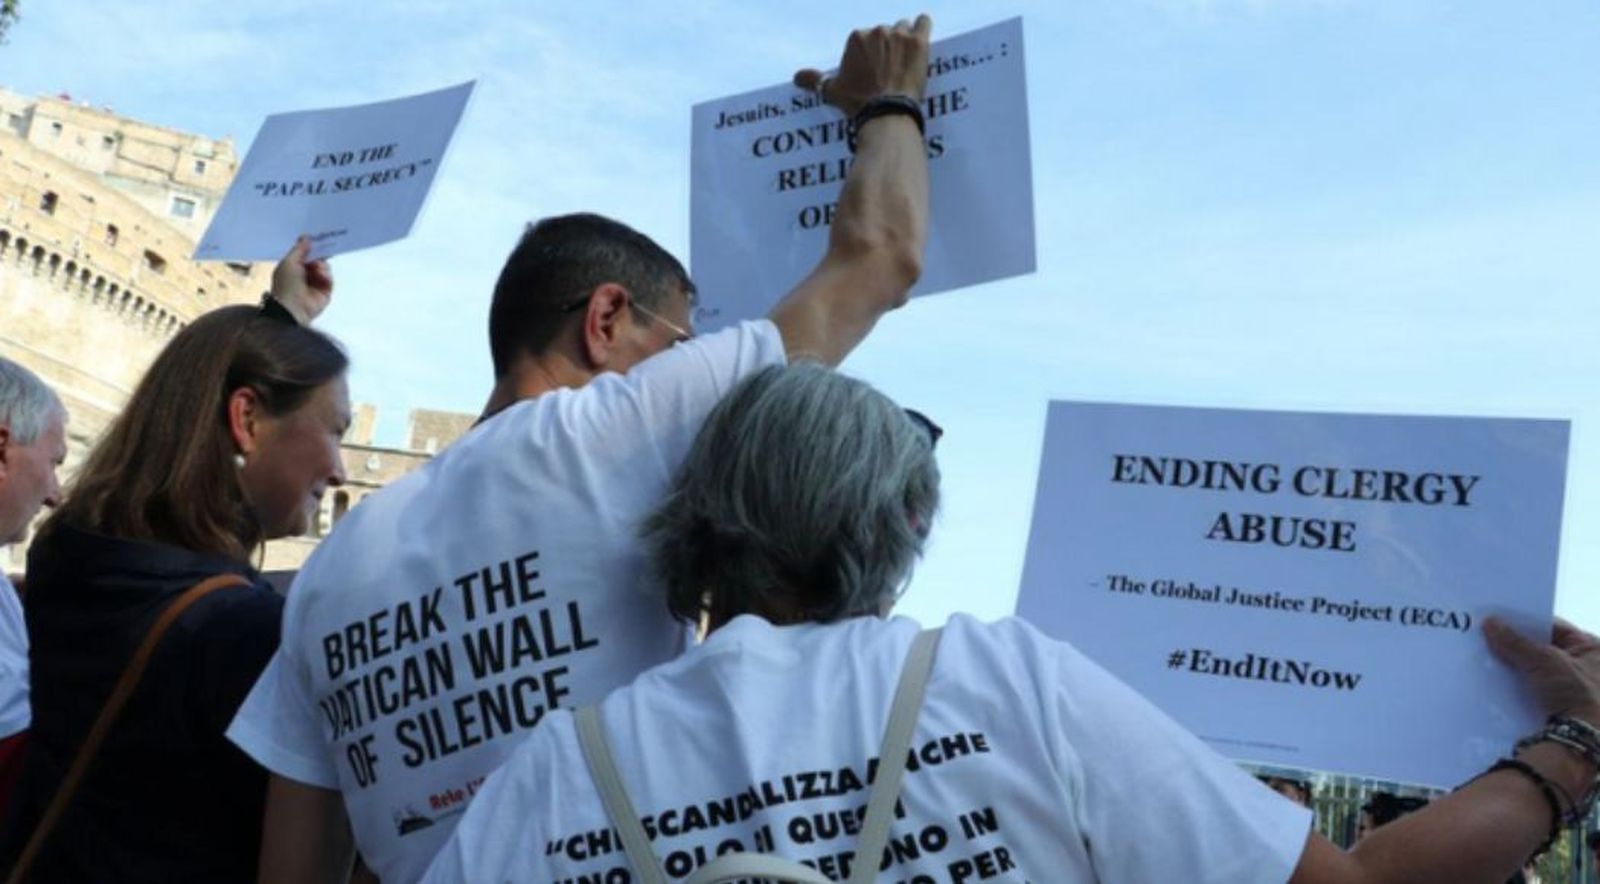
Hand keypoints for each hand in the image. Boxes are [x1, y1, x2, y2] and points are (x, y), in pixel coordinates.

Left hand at [270, 236, 332, 324]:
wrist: (293, 308)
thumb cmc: (286, 284)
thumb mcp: (289, 262)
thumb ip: (299, 249)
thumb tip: (306, 237)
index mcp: (291, 268)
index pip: (304, 255)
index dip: (310, 247)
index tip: (317, 239)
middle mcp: (303, 275)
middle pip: (316, 260)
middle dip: (320, 255)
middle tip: (325, 248)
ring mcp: (315, 284)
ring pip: (324, 268)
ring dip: (322, 266)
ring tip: (317, 269)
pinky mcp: (325, 292)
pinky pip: (329, 279)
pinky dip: (326, 276)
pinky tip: (321, 276)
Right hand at [794, 14, 931, 117]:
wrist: (886, 111)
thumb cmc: (858, 101)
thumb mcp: (832, 90)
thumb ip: (815, 80)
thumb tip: (797, 78)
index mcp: (856, 37)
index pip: (865, 38)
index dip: (870, 54)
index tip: (874, 69)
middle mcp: (877, 31)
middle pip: (885, 32)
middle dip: (887, 47)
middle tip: (890, 68)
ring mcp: (900, 35)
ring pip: (904, 27)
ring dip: (905, 39)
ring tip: (906, 59)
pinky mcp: (919, 42)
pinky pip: (924, 22)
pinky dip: (922, 28)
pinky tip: (921, 39)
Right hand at [1485, 616, 1599, 724]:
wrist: (1579, 739)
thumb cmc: (1575, 693)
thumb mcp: (1544, 661)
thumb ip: (1516, 641)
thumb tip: (1490, 622)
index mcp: (1594, 649)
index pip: (1554, 627)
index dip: (1527, 622)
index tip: (1500, 619)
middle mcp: (1588, 666)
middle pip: (1544, 647)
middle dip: (1518, 644)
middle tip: (1489, 636)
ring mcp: (1574, 687)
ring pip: (1537, 668)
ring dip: (1516, 665)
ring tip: (1487, 656)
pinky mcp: (1562, 706)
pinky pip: (1536, 686)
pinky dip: (1519, 682)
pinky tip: (1497, 679)